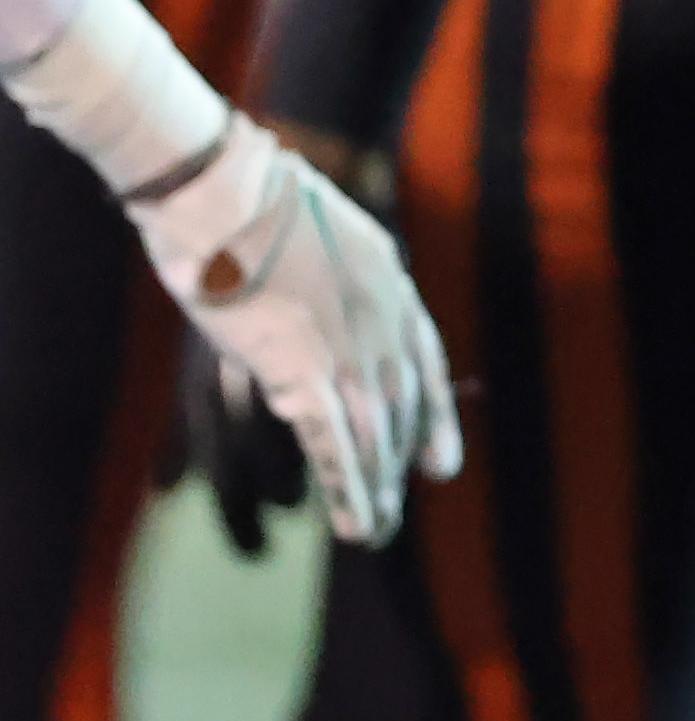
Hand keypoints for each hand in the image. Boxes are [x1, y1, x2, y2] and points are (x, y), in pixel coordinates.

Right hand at [135, 125, 460, 549]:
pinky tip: (354, 519)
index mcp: (391, 279)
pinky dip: (348, 486)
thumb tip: (325, 301)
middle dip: (401, 460)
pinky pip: (334, 441)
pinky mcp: (304, 369)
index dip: (435, 417)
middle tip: (398, 505)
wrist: (227, 189)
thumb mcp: (319, 234)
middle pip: (403, 405)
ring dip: (376, 487)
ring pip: (376, 433)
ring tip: (373, 530)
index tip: (441, 464)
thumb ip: (336, 275)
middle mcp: (385, 317)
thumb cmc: (253, 202)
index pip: (427, 361)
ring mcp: (350, 344)